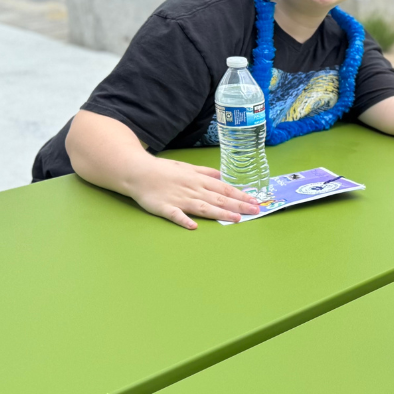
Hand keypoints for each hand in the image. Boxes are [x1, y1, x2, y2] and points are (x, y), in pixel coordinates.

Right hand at [125, 158, 260, 229]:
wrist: (138, 171)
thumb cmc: (163, 169)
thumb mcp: (187, 167)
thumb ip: (205, 172)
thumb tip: (221, 176)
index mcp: (199, 180)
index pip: (224, 189)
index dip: (241, 195)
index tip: (255, 201)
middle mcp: (193, 189)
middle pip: (219, 199)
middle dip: (239, 205)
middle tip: (256, 211)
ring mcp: (179, 199)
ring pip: (203, 207)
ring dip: (220, 213)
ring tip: (236, 219)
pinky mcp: (164, 207)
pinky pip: (175, 215)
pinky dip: (184, 220)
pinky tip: (193, 226)